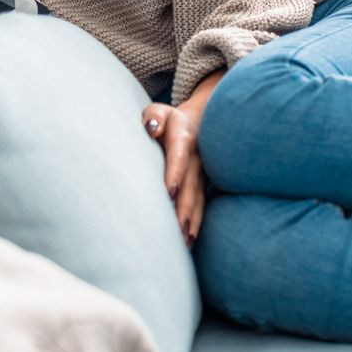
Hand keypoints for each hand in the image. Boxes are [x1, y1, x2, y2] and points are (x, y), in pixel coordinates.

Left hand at [141, 102, 203, 248]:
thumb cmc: (167, 119)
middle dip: (185, 208)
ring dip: (192, 220)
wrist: (196, 122)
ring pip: (197, 199)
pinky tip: (189, 240)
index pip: (179, 158)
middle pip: (191, 186)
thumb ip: (154, 117)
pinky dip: (196, 222)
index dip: (176, 174)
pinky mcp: (200, 185)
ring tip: (185, 241)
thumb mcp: (158, 111)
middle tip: (178, 229)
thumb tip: (151, 128)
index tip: (170, 192)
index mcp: (183, 139)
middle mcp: (195, 159)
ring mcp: (200, 173)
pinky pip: (199, 205)